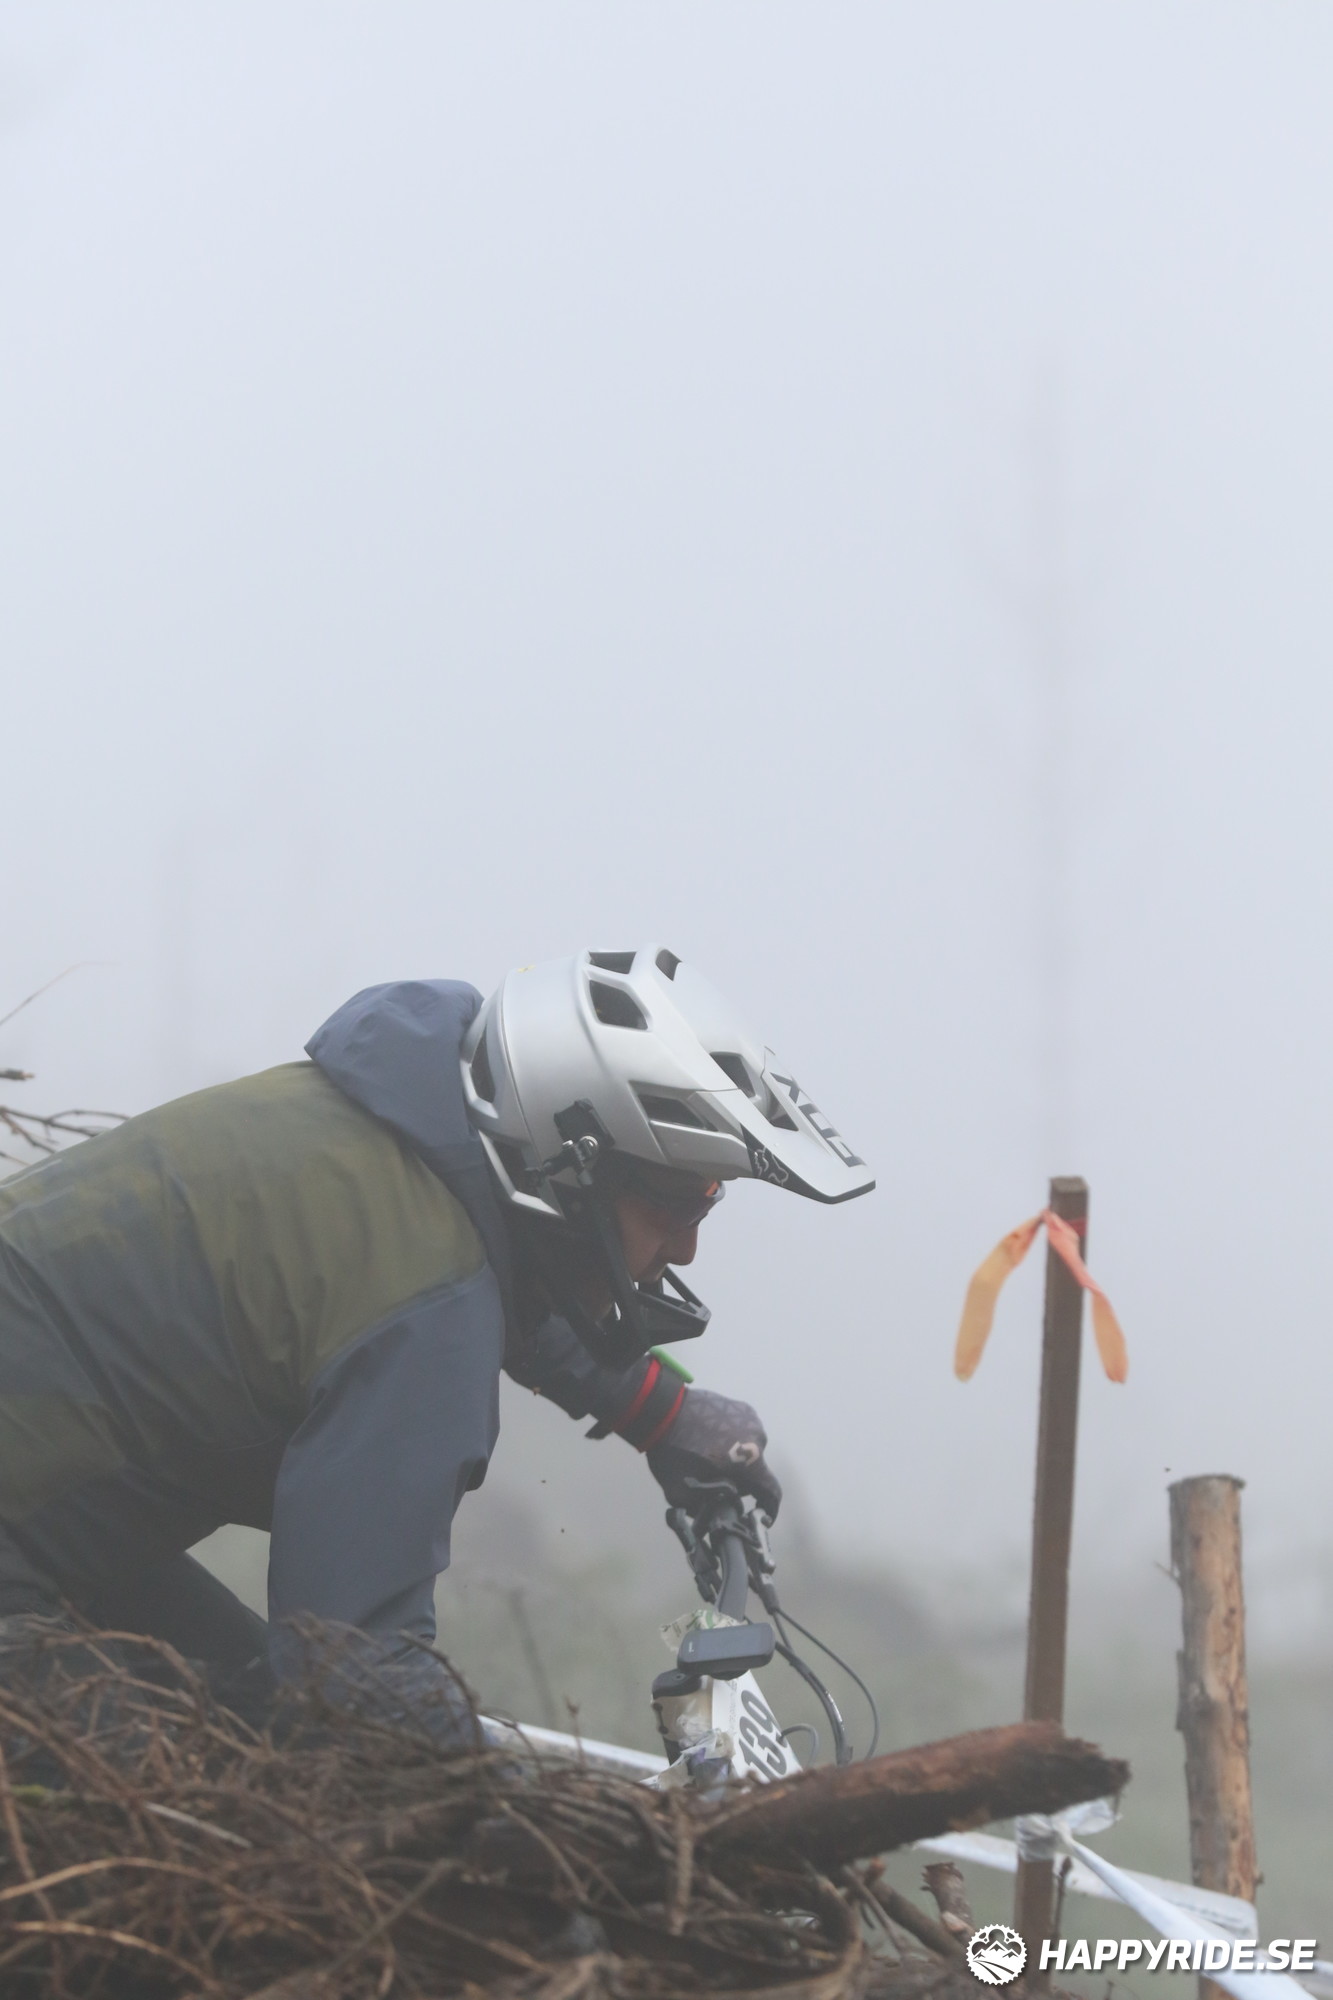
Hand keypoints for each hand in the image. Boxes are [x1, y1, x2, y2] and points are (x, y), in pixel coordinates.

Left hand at [646, 1388, 781, 1519]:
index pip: (771, 1492)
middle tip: (718, 1483)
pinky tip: (712, 1440)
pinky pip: (743, 1432)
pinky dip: (733, 1441)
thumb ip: (705, 1509)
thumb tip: (717, 1514)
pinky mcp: (741, 1407)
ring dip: (737, 1459)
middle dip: (742, 1482)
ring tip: (711, 1458)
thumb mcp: (682, 1494)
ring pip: (750, 1451)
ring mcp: (751, 1419)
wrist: (661, 1409)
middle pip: (757, 1471)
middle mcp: (757, 1438)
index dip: (769, 1509)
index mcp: (750, 1460)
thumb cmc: (672, 1452)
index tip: (761, 1518)